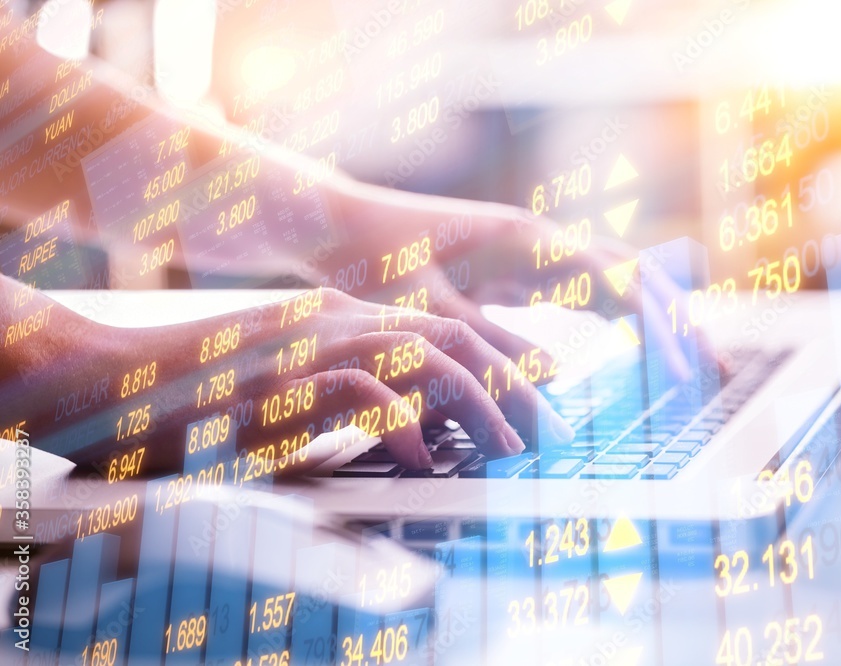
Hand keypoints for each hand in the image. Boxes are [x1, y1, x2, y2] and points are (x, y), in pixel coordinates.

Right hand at [1, 282, 571, 474]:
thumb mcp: (295, 391)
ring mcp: (311, 343)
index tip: (533, 406)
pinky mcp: (280, 377)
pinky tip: (425, 459)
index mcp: (342, 317)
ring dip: (477, 404)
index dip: (497, 365)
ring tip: (508, 448)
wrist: (116, 383)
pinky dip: (404, 424)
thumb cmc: (205, 397)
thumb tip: (417, 432)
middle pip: (450, 336)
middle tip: (548, 430)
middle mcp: (336, 319)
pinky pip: (362, 391)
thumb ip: (352, 399)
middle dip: (510, 384)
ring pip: (424, 356)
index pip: (440, 328)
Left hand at [319, 177, 700, 379]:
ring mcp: (535, 248)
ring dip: (657, 317)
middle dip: (678, 322)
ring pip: (619, 275)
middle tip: (714, 374)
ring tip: (690, 364)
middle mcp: (542, 238)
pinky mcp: (523, 263)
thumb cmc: (375, 266)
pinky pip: (588, 285)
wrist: (341, 227)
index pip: (618, 283)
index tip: (684, 377)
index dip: (658, 330)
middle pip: (635, 273)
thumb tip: (559, 378)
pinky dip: (621, 313)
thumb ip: (490, 347)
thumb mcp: (429, 315)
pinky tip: (634, 344)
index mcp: (528, 242)